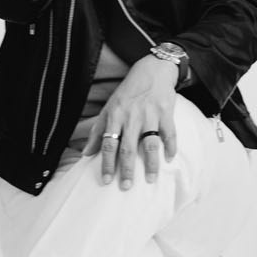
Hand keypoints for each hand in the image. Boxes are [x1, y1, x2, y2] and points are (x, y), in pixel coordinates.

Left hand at [84, 57, 179, 188]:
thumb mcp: (108, 108)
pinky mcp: (166, 113)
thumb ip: (96, 131)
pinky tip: (169, 159)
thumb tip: (85, 154)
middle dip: (126, 169)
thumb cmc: (128, 92)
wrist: (152, 70)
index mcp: (115, 116)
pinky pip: (170, 134)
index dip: (107, 163)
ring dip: (151, 163)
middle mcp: (132, 117)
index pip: (108, 144)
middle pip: (128, 148)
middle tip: (126, 187)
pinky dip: (171, 147)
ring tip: (151, 179)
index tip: (106, 180)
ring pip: (150, 144)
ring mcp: (150, 115)